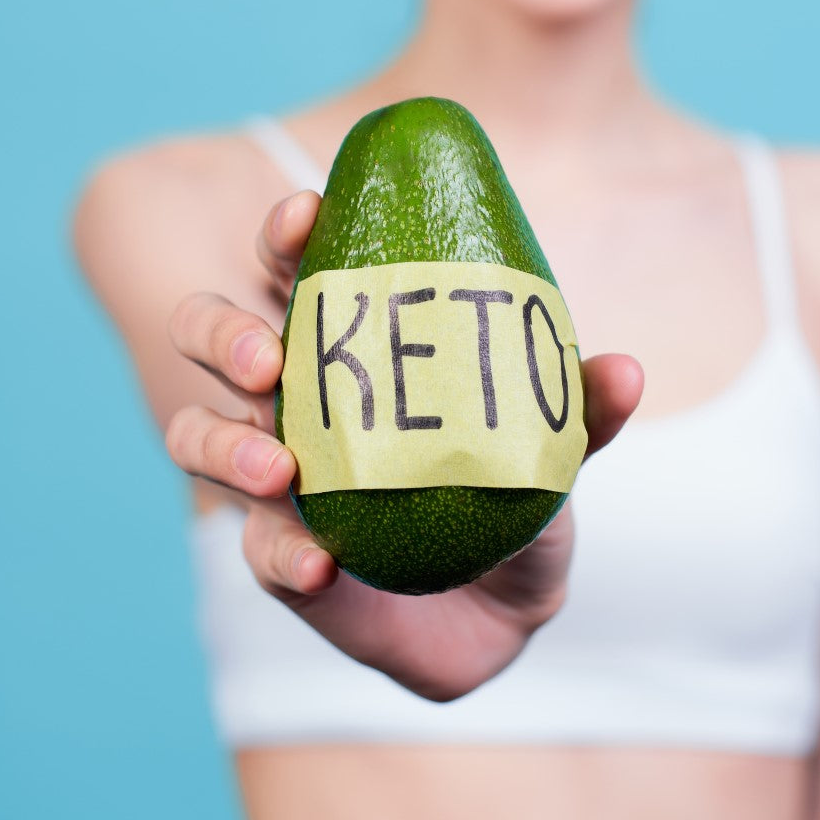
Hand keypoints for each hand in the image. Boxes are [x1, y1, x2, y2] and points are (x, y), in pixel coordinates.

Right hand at [166, 192, 643, 700]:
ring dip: (223, 444)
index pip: (297, 268)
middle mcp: (294, 398)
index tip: (305, 214)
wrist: (500, 605)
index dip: (287, 233)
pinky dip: (281, 552)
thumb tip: (625, 370)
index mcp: (349, 346)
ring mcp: (274, 474)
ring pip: (194, 433)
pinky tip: (321, 565)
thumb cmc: (512, 498)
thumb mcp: (552, 450)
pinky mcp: (277, 554)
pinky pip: (255, 548)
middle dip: (224, 331)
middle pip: (212, 332)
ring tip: (280, 467)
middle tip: (268, 358)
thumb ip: (579, 411)